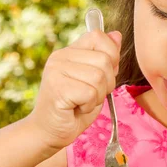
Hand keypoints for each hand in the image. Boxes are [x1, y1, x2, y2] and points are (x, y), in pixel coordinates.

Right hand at [25, 30, 121, 152]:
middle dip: (107, 82)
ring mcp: (56, 71)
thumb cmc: (75, 107)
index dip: (111, 55)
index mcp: (69, 51)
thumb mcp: (95, 80)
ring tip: (82, 102)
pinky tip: (76, 108)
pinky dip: (89, 105)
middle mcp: (60, 57)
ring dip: (98, 95)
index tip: (103, 74)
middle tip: (90, 94)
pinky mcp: (58, 88)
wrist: (50, 132)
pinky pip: (91, 93)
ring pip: (99, 77)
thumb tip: (117, 35)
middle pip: (105, 60)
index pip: (98, 36)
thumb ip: (105, 58)